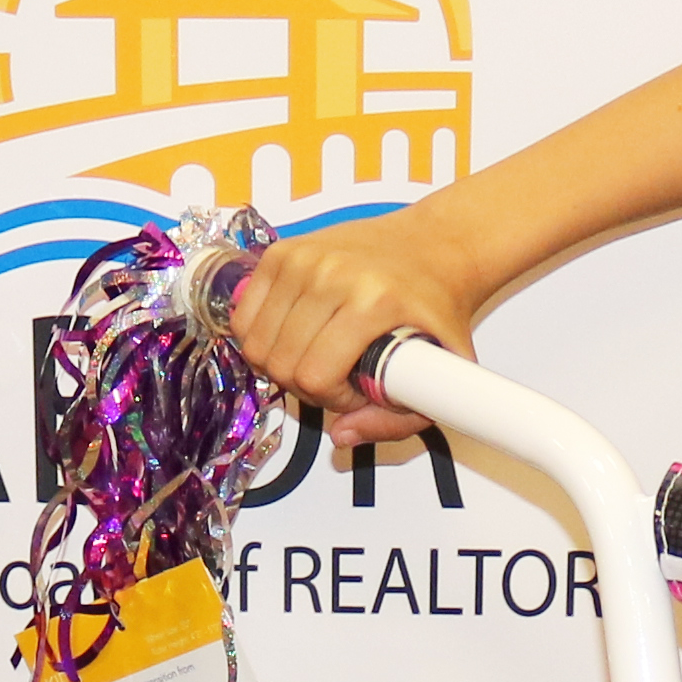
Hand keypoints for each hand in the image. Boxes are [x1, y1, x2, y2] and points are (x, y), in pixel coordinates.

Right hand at [223, 214, 483, 441]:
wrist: (433, 244)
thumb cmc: (435, 304)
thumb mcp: (439, 369)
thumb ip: (396, 420)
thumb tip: (341, 436)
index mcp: (373, 301)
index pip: (316, 377)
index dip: (334, 400)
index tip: (357, 391)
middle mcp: (332, 273)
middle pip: (281, 364)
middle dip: (307, 387)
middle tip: (337, 377)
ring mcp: (302, 259)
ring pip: (256, 345)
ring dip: (282, 364)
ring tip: (316, 356)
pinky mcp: (281, 252)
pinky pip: (242, 316)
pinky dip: (261, 337)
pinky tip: (291, 337)